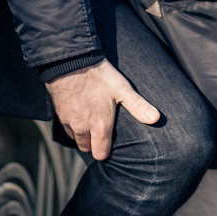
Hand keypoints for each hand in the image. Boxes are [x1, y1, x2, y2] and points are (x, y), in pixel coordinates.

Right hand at [45, 59, 159, 160]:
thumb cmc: (99, 75)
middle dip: (93, 143)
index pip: (101, 154)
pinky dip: (72, 124)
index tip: (110, 141)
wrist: (71, 61)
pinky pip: (66, 127)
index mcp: (100, 126)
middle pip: (87, 148)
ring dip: (82, 134)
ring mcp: (69, 122)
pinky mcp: (59, 114)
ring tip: (90, 120)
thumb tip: (157, 119)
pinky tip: (78, 111)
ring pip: (76, 138)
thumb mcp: (122, 88)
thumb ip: (138, 106)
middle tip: (101, 130)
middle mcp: (83, 128)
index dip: (106, 151)